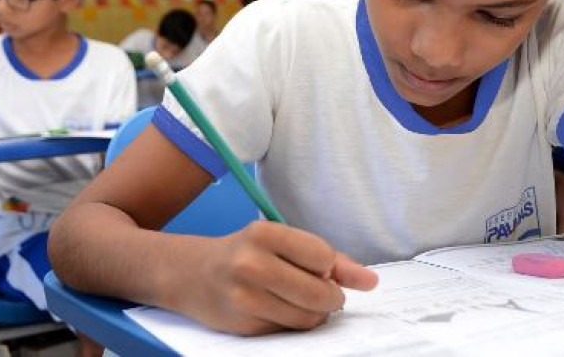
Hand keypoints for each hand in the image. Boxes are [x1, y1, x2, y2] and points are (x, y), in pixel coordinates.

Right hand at [176, 221, 377, 335]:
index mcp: (264, 234)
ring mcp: (245, 297)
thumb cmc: (246, 253)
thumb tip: (371, 282)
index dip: (328, 267)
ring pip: (308, 317)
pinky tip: (280, 309)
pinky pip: (290, 330)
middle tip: (322, 291)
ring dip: (316, 312)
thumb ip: (331, 260)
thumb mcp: (283, 242)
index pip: (323, 257)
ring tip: (300, 299)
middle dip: (330, 296)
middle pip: (319, 292)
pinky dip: (295, 323)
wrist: (192, 274)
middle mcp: (251, 264)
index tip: (318, 267)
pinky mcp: (243, 324)